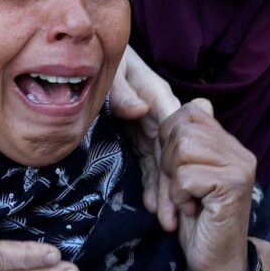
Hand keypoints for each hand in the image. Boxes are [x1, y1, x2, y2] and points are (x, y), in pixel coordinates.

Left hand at [110, 45, 180, 228]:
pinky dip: (153, 182)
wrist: (90, 50)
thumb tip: (141, 109)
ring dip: (165, 190)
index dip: (175, 156)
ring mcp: (151, 123)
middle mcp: (158, 110)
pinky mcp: (142, 134)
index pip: (171, 126)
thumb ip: (122, 90)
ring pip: (163, 160)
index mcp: (155, 92)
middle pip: (171, 150)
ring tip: (165, 220)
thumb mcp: (112, 70)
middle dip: (172, 185)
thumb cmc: (100, 56)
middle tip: (169, 217)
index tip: (178, 187)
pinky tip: (154, 205)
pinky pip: (151, 160)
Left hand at [159, 98, 254, 270]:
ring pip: (182, 149)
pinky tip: (193, 210)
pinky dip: (179, 197)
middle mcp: (240, 151)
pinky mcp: (233, 185)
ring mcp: (240, 167)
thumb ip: (187, 143)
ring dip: (173, 180)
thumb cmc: (196, 221)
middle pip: (181, 129)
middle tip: (180, 189)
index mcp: (229, 145)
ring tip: (187, 199)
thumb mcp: (186, 175)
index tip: (173, 168)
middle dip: (167, 161)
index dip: (169, 137)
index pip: (190, 111)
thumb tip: (197, 102)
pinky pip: (186, 176)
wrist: (214, 262)